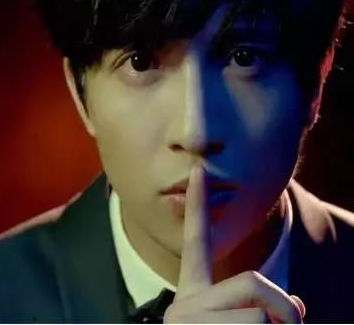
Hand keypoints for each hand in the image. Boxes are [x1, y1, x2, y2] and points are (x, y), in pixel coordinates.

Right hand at [163, 166, 305, 322]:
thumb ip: (262, 310)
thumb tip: (298, 305)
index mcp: (192, 298)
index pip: (197, 243)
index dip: (198, 205)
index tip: (198, 170)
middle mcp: (183, 305)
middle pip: (252, 280)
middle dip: (280, 306)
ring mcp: (185, 317)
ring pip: (259, 312)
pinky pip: (258, 322)